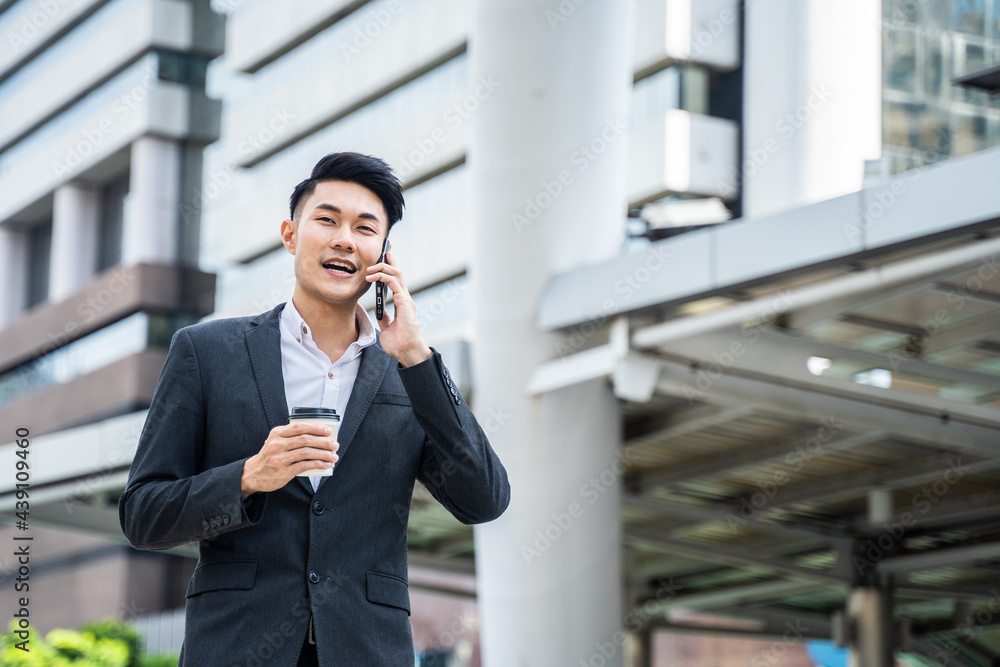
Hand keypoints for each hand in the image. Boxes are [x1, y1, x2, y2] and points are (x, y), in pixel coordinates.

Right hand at [241, 423, 338, 498]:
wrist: (253, 474)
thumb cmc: (269, 456)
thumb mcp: (275, 441)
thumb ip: (292, 437)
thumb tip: (318, 438)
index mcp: (277, 433)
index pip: (300, 427)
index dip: (316, 428)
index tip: (328, 431)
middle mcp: (277, 444)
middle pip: (306, 440)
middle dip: (324, 442)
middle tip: (334, 445)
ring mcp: (280, 458)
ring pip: (307, 452)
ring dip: (323, 454)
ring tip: (333, 456)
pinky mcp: (284, 471)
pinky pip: (304, 465)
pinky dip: (317, 464)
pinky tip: (325, 464)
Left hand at [366, 249, 431, 366]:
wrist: (406, 352)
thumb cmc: (399, 343)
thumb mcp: (387, 327)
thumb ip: (385, 317)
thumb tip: (379, 309)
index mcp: (401, 304)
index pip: (396, 281)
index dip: (390, 269)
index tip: (383, 259)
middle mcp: (405, 299)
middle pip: (398, 274)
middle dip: (389, 261)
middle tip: (382, 252)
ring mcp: (406, 299)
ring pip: (397, 274)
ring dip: (383, 268)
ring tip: (370, 268)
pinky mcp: (405, 302)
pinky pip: (394, 283)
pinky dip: (383, 277)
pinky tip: (373, 276)